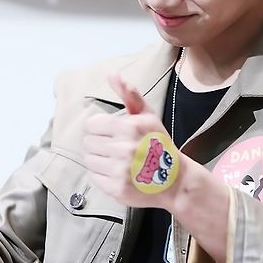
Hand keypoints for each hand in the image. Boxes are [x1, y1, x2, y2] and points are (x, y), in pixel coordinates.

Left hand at [83, 74, 178, 208]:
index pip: (91, 125)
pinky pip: (94, 177)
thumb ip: (129, 93)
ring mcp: (120, 171)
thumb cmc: (158, 143)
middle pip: (88, 142)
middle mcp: (124, 148)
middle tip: (114, 147)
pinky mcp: (117, 189)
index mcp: (129, 127)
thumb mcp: (147, 115)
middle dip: (98, 143)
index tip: (111, 133)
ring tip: (115, 160)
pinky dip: (102, 174)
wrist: (175, 179)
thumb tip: (112, 73)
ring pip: (89, 160)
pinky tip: (116, 172)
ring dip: (98, 159)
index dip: (99, 128)